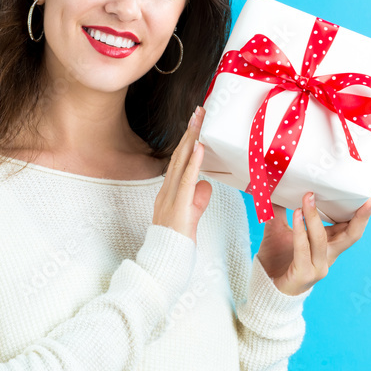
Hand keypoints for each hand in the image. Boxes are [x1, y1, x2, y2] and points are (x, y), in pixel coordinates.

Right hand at [152, 105, 211, 243]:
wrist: (164, 259)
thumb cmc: (176, 240)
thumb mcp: (191, 214)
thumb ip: (198, 198)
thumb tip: (206, 184)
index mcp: (169, 190)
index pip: (179, 160)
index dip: (187, 140)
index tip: (195, 123)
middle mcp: (167, 189)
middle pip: (179, 154)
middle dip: (189, 131)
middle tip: (198, 111)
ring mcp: (171, 196)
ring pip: (181, 162)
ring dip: (190, 139)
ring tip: (198, 120)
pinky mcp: (179, 205)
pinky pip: (187, 180)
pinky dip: (193, 162)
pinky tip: (199, 147)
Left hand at [256, 192, 370, 295]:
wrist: (264, 286)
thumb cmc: (275, 258)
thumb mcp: (279, 230)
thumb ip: (282, 211)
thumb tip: (278, 187)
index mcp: (327, 246)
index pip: (350, 230)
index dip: (361, 216)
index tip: (370, 199)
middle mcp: (327, 257)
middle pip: (350, 236)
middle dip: (359, 217)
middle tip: (366, 200)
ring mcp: (318, 267)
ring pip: (321, 238)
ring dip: (314, 216)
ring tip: (308, 197)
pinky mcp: (304, 274)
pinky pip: (303, 248)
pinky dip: (300, 230)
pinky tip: (296, 214)